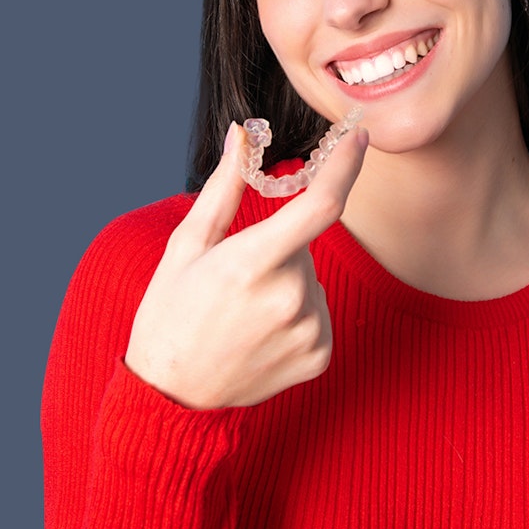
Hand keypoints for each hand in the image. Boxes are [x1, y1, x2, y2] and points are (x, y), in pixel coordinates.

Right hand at [124, 122, 367, 408]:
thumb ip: (223, 188)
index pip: (319, 205)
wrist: (173, 392)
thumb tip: (242, 135)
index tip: (358, 138)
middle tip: (234, 276)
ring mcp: (308, 331)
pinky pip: (318, 314)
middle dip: (278, 246)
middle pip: (304, 245)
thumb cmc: (170, 312)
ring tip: (242, 312)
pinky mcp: (319, 357)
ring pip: (311, 280)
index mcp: (250, 264)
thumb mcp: (187, 245)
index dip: (345, 166)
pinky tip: (259, 333)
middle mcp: (288, 298)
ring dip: (287, 283)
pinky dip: (295, 315)